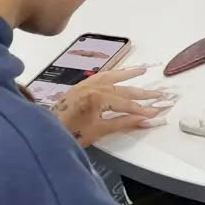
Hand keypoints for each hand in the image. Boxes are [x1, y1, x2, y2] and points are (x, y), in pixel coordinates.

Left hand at [52, 68, 171, 146]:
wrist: (44, 133)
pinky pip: (100, 75)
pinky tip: (118, 73)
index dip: (143, 109)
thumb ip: (123, 123)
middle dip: (143, 93)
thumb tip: (146, 120)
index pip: (127, 104)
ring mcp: (86, 85)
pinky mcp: (80, 87)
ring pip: (112, 77)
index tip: (158, 112)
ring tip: (143, 70)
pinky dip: (112, 73)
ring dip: (128, 74)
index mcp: (97, 98)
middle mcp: (93, 87)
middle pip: (123, 89)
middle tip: (160, 94)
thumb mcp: (98, 131)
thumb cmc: (70, 134)